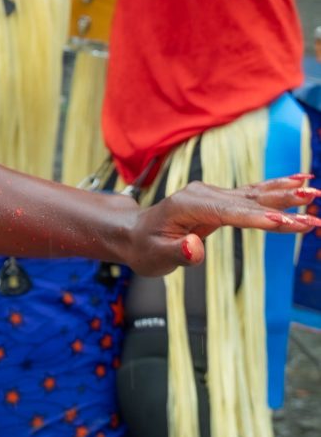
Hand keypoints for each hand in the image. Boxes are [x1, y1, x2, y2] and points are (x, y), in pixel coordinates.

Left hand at [122, 176, 320, 277]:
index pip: (231, 213)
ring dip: (286, 193)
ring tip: (315, 192)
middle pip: (250, 200)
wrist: (134, 234)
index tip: (286, 223)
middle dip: (284, 204)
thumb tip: (193, 248)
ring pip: (256, 193)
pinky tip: (300, 179)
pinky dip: (277, 187)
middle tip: (314, 205)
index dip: (259, 219)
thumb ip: (178, 253)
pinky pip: (253, 193)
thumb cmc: (145, 247)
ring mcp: (213, 194)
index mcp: (190, 206)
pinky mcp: (221, 199)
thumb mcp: (156, 257)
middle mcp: (204, 194)